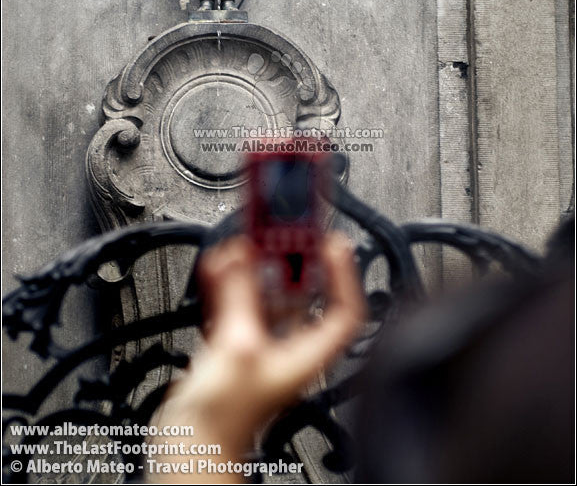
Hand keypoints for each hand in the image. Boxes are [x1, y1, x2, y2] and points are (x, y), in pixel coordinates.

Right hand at [149, 233, 366, 466]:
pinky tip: (220, 266)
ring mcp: (258, 346)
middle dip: (291, 263)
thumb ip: (240, 298)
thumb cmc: (223, 421)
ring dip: (255, 269)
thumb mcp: (238, 347)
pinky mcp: (231, 346)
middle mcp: (286, 348)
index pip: (343, 311)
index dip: (344, 276)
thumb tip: (243, 259)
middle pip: (301, 297)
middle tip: (284, 234)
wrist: (188, 447)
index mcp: (306, 355)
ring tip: (247, 243)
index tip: (333, 245)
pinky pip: (236, 305)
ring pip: (265, 297)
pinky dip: (229, 284)